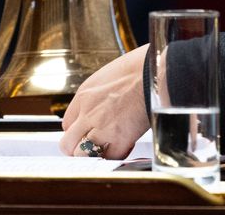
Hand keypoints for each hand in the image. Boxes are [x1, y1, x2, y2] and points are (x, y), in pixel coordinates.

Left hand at [59, 44, 148, 158]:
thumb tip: (103, 105)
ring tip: (104, 151)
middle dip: (76, 148)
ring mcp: (102, 127)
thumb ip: (100, 95)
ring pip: (82, 154)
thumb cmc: (140, 67)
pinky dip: (115, 155)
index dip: (76, 131)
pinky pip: (109, 157)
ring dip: (93, 155)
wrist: (157, 70)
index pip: (67, 123)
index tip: (84, 133)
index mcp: (85, 95)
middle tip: (87, 149)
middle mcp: (88, 112)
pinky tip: (123, 147)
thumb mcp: (109, 76)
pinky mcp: (120, 139)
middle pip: (67, 142)